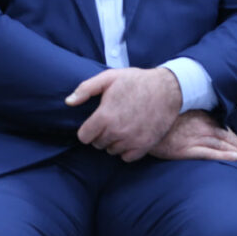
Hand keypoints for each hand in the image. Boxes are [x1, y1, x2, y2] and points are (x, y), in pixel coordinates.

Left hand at [66, 67, 181, 161]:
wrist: (168, 89)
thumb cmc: (137, 81)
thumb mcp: (109, 78)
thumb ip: (86, 89)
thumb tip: (68, 102)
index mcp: (105, 116)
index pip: (84, 137)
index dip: (88, 129)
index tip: (96, 121)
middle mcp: (116, 132)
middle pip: (97, 144)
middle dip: (101, 134)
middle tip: (112, 120)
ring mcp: (131, 141)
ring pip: (111, 151)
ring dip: (114, 141)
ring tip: (122, 126)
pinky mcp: (144, 146)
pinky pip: (126, 157)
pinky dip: (127, 149)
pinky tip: (131, 136)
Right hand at [149, 110, 236, 160]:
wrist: (142, 122)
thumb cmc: (158, 117)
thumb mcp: (175, 110)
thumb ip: (187, 113)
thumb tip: (192, 116)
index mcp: (198, 116)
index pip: (220, 126)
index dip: (231, 135)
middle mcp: (200, 126)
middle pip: (224, 136)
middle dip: (236, 144)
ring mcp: (194, 137)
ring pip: (220, 144)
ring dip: (235, 150)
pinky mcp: (186, 149)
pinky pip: (209, 153)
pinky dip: (223, 155)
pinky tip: (234, 158)